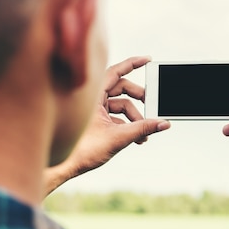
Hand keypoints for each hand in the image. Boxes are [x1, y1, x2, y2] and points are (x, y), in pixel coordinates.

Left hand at [44, 56, 169, 194]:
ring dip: (135, 117)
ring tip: (144, 134)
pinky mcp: (95, 121)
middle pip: (121, 89)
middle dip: (139, 99)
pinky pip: (115, 115)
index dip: (133, 64)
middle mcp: (91, 99)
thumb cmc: (82, 151)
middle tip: (153, 106)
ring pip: (120, 105)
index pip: (116, 72)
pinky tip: (136, 138)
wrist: (64, 168)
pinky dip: (127, 124)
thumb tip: (164, 123)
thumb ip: (143, 128)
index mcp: (92, 95)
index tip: (148, 60)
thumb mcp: (119, 138)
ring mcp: (93, 110)